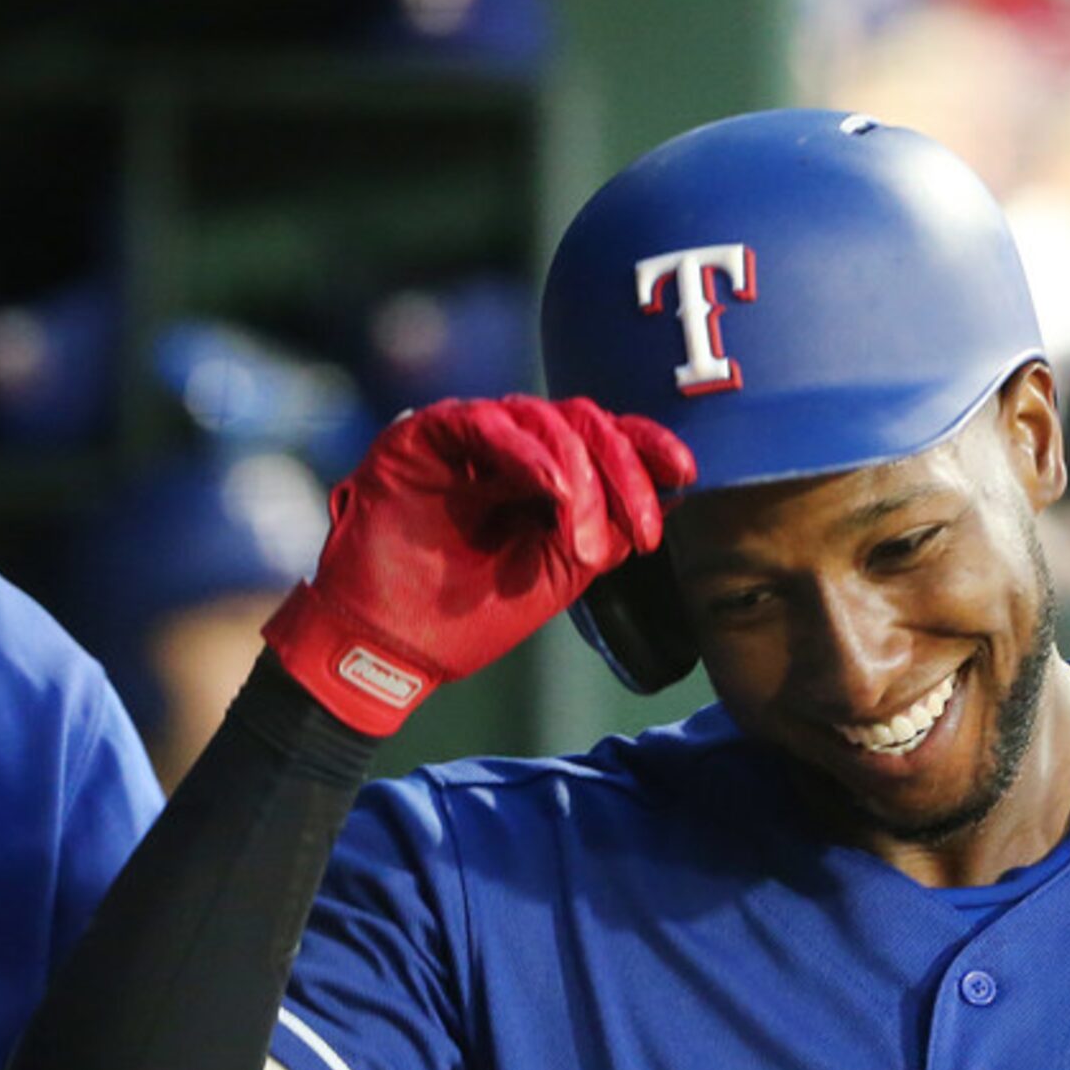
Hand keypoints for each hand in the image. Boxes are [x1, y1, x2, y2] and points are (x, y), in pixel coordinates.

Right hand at [263, 395, 694, 734]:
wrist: (385, 651)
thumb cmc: (459, 619)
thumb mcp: (553, 577)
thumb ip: (601, 533)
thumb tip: (660, 496)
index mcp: (535, 476)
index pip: (600, 439)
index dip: (646, 447)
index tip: (685, 472)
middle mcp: (503, 448)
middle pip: (582, 421)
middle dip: (623, 470)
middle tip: (642, 528)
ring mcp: (463, 438)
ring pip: (543, 418)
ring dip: (579, 473)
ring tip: (582, 538)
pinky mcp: (422, 435)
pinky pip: (486, 422)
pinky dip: (527, 452)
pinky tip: (552, 488)